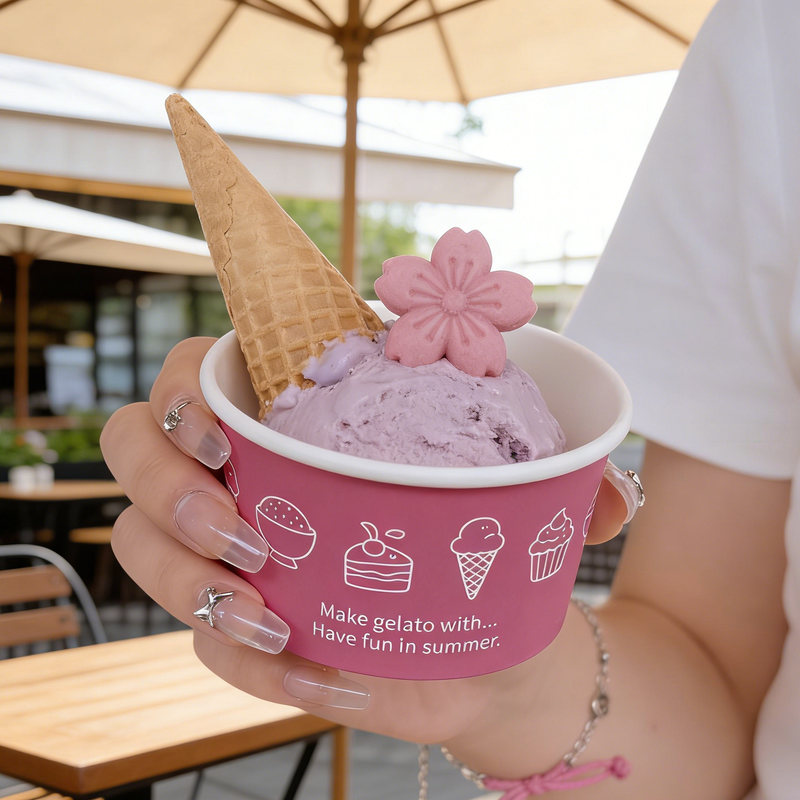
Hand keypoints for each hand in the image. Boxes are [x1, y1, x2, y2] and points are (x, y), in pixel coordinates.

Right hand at [100, 336, 632, 744]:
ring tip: (269, 611)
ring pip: (139, 545)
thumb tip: (610, 480)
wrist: (482, 646)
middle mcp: (239, 473)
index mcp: (289, 415)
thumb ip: (571, 480)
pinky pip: (200, 643)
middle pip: (134, 450)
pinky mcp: (233, 626)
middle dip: (167, 487)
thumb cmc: (484, 546)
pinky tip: (322, 674)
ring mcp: (224, 551)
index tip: (227, 434)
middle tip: (246, 532)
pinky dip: (248, 661)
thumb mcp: (520, 497)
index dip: (181, 392)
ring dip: (187, 579)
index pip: (193, 373)